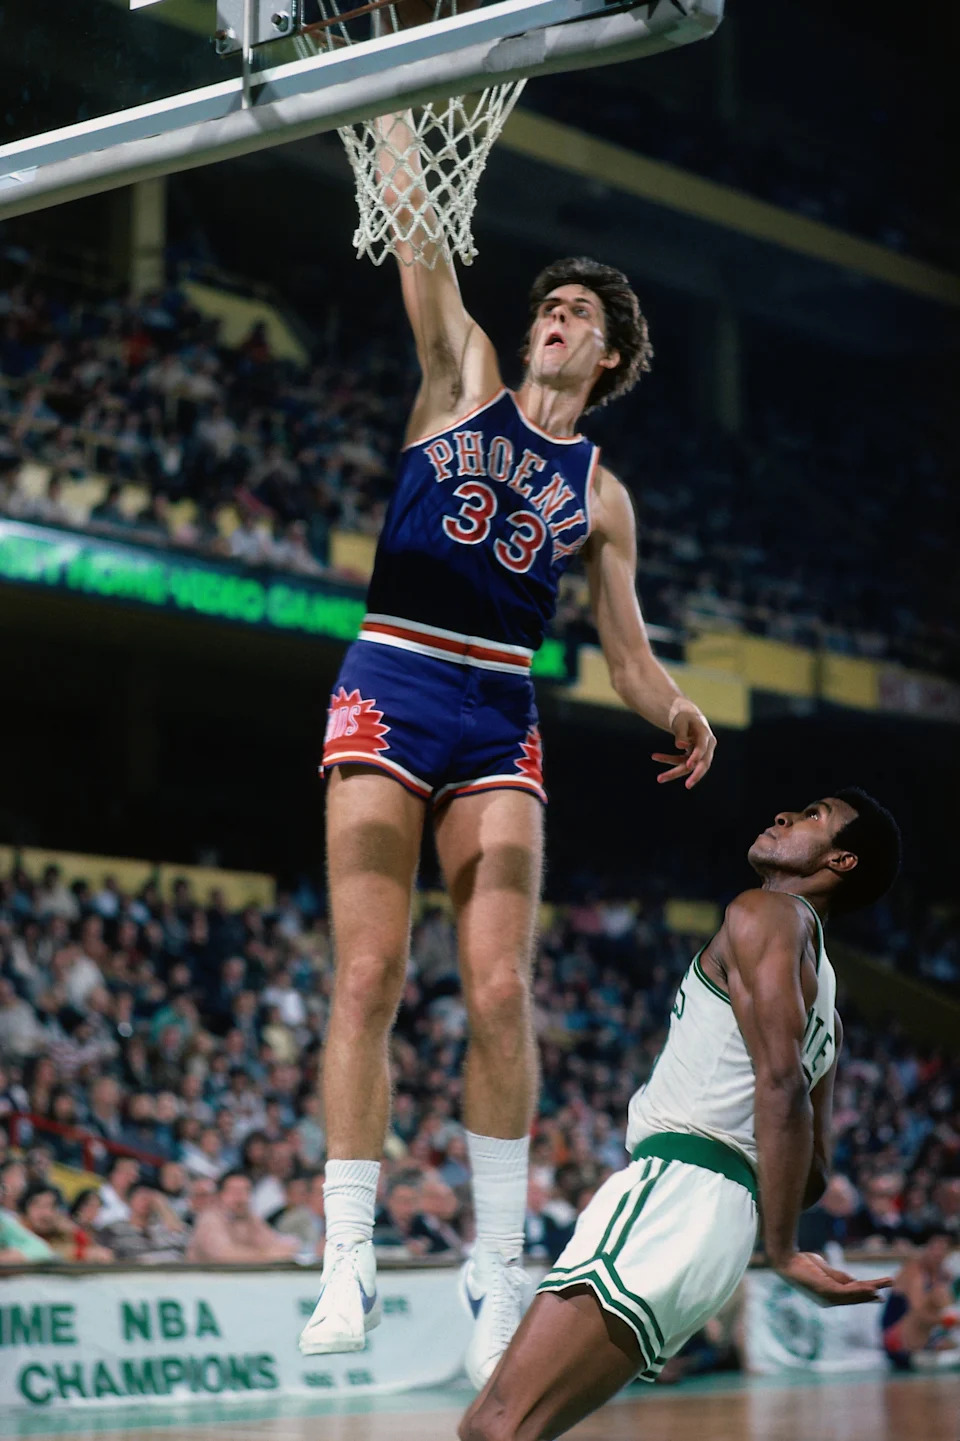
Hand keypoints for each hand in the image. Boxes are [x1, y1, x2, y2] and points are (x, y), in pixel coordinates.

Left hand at [652, 709, 716, 788]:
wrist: (686, 716)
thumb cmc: (684, 717)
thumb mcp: (681, 721)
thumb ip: (681, 733)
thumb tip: (680, 746)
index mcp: (705, 734)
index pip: (703, 748)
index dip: (696, 757)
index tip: (689, 765)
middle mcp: (706, 746)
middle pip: (702, 763)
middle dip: (696, 775)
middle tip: (688, 786)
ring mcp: (699, 753)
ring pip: (688, 767)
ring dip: (674, 773)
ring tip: (659, 779)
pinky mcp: (691, 757)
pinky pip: (679, 762)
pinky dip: (667, 760)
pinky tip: (654, 756)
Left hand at [774, 1251, 892, 1307]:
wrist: (785, 1258)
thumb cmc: (802, 1263)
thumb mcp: (825, 1270)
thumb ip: (839, 1277)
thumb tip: (855, 1281)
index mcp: (830, 1295)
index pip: (852, 1295)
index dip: (866, 1294)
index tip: (880, 1295)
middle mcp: (830, 1299)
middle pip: (857, 1295)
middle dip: (874, 1291)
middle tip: (891, 1284)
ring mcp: (828, 1296)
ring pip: (855, 1293)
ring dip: (872, 1288)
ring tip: (888, 1281)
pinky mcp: (825, 1290)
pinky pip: (847, 1291)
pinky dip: (860, 1290)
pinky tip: (871, 1288)